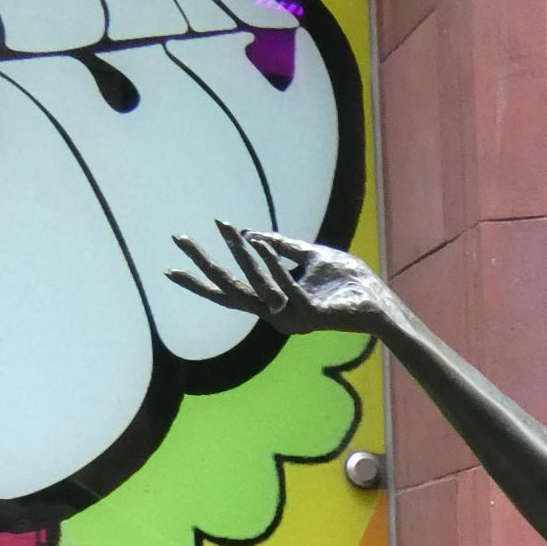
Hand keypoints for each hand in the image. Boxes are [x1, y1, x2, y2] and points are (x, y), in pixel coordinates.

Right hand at [166, 223, 390, 336]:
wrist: (376, 298)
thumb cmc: (345, 281)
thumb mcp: (308, 255)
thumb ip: (280, 246)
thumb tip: (249, 233)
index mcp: (272, 301)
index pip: (229, 292)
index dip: (200, 280)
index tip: (170, 269)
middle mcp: (276, 313)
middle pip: (230, 290)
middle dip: (204, 265)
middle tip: (179, 240)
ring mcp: (291, 316)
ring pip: (255, 285)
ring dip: (239, 254)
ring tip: (224, 228)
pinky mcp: (310, 315)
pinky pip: (284, 287)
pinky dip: (271, 265)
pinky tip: (258, 243)